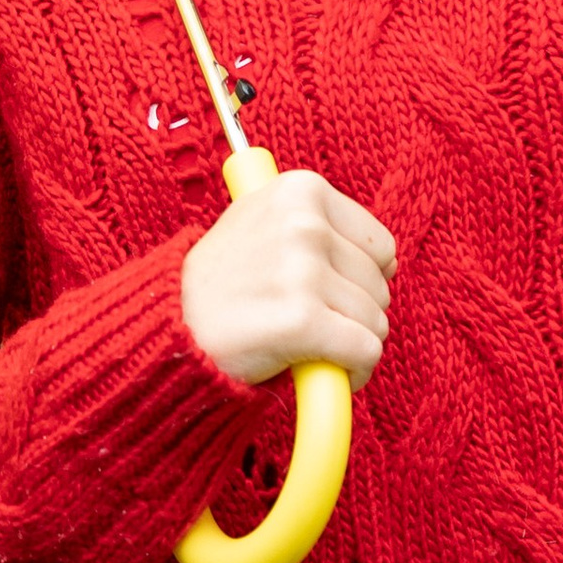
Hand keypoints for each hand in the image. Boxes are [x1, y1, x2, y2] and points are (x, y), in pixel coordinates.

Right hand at [180, 171, 396, 392]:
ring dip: (350, 345)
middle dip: (354, 314)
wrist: (174, 328)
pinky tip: (319, 370)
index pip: (380, 245)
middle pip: (380, 286)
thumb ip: (316, 224)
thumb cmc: (223, 282)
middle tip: (312, 324)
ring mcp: (303, 271)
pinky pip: (365, 352)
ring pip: (376, 322)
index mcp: (301, 190)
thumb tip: (389, 255)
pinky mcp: (302, 320)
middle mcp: (304, 223)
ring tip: (309, 345)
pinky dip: (352, 372)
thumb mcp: (259, 221)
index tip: (333, 294)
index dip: (361, 278)